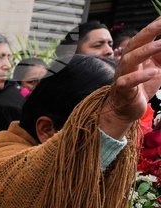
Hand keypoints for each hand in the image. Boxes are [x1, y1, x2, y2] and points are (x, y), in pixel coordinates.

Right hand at [102, 17, 160, 138]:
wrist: (126, 109)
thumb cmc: (141, 85)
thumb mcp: (158, 66)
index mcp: (136, 53)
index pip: (145, 35)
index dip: (155, 25)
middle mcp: (127, 61)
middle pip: (136, 42)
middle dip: (150, 31)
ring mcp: (123, 74)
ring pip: (130, 59)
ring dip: (146, 50)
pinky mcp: (122, 89)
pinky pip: (128, 81)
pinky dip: (140, 76)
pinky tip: (153, 72)